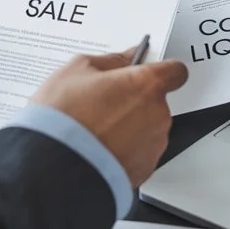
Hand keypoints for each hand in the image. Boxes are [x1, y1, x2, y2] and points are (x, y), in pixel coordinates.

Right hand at [30, 49, 189, 187]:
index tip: (146, 72)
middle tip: (102, 104)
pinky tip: (98, 147)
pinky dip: (124, 149)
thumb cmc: (63, 119)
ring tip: (95, 129)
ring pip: (147, 127)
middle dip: (133, 101)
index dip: (161, 70)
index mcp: (145, 85)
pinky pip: (138, 152)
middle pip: (155, 101)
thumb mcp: (76, 70)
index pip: (175, 71)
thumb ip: (110, 60)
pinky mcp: (144, 170)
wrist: (54, 167)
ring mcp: (153, 144)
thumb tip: (125, 58)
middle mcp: (157, 114)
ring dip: (129, 126)